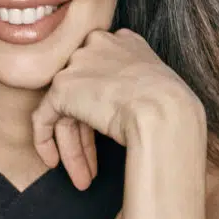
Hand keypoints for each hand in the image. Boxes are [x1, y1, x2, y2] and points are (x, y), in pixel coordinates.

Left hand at [31, 28, 204, 189]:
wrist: (165, 111)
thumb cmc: (174, 107)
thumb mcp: (160, 84)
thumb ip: (138, 83)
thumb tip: (126, 109)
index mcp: (122, 41)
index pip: (102, 75)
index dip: (103, 107)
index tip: (108, 133)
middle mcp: (96, 45)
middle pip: (83, 93)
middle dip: (87, 134)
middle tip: (93, 165)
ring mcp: (77, 64)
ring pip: (66, 109)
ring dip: (74, 148)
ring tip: (83, 178)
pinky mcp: (62, 86)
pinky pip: (44, 116)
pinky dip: (44, 141)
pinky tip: (54, 162)